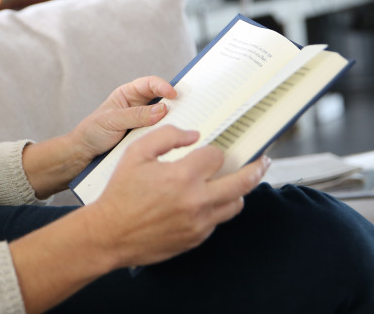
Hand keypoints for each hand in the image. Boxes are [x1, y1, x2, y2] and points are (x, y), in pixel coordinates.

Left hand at [20, 76, 176, 197]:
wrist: (85, 153)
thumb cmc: (93, 132)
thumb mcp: (112, 121)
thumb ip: (136, 115)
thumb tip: (162, 110)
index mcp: (128, 94)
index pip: (149, 84)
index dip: (163, 86)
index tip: (173, 94)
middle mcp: (139, 106)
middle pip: (162, 98)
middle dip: (175, 101)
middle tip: (189, 107)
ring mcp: (144, 122)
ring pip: (164, 117)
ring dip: (174, 119)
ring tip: (187, 122)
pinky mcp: (146, 137)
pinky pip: (161, 132)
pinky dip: (169, 133)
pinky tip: (177, 137)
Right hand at [85, 125, 269, 268]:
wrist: (110, 234)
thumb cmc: (120, 192)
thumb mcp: (136, 153)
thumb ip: (166, 136)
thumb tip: (193, 135)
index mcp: (183, 176)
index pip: (216, 156)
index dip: (212, 150)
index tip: (207, 151)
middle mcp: (197, 200)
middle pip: (243, 181)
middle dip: (257, 168)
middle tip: (263, 161)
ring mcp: (199, 222)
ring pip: (236, 204)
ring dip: (237, 191)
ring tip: (234, 183)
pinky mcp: (197, 238)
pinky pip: (217, 221)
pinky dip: (216, 209)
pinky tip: (206, 202)